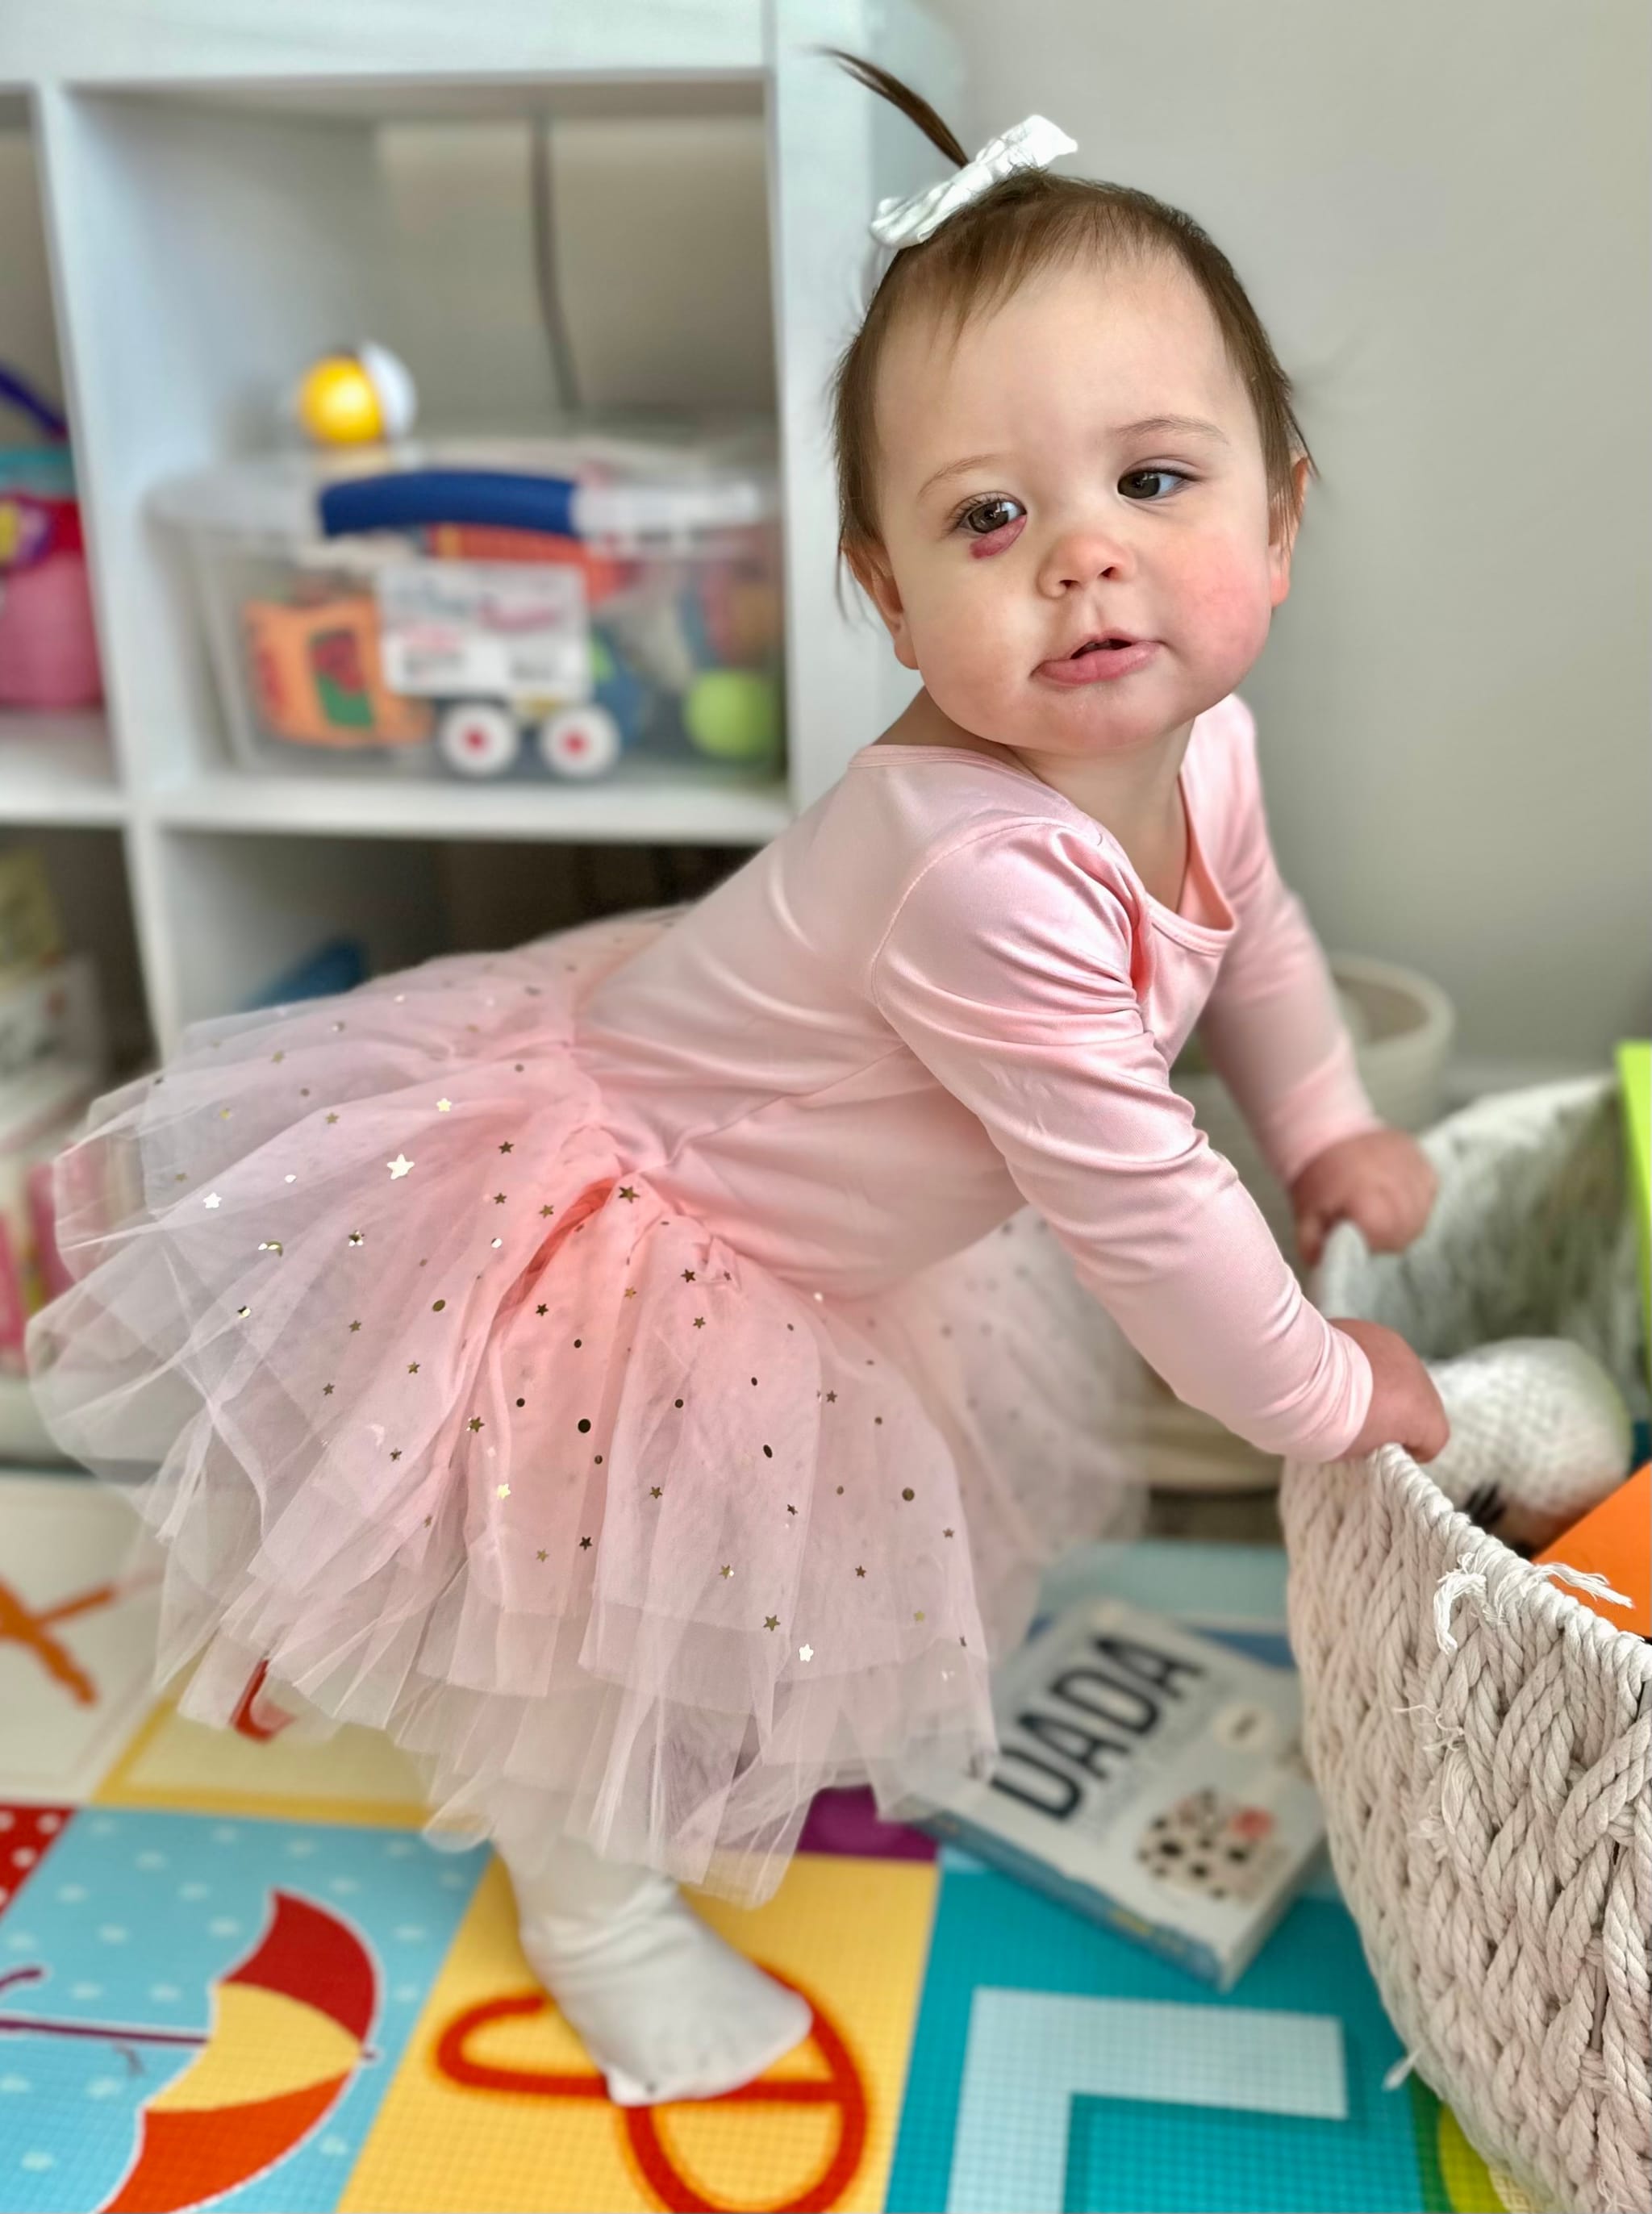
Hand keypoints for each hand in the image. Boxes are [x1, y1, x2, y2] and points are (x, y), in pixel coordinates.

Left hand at [1289, 1128, 1437, 1269]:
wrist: (1327, 1131)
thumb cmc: (1317, 1176)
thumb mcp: (1306, 1216)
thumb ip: (1315, 1246)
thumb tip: (1328, 1266)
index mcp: (1369, 1199)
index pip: (1389, 1236)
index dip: (1374, 1241)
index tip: (1359, 1233)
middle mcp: (1398, 1183)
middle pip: (1409, 1227)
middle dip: (1390, 1233)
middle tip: (1368, 1222)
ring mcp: (1414, 1169)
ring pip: (1423, 1211)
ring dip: (1405, 1216)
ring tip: (1381, 1207)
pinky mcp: (1422, 1160)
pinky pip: (1429, 1190)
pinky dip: (1416, 1198)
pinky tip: (1395, 1194)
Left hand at [1331, 1317, 1449, 1461]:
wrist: (1294, 1378)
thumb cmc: (1324, 1423)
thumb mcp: (1356, 1449)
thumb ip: (1376, 1440)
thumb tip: (1370, 1430)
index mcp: (1420, 1411)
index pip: (1434, 1437)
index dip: (1411, 1448)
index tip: (1384, 1451)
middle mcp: (1416, 1375)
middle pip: (1420, 1400)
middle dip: (1397, 1412)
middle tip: (1362, 1422)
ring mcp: (1396, 1348)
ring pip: (1401, 1372)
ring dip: (1383, 1382)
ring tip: (1348, 1391)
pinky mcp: (1373, 1329)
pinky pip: (1377, 1352)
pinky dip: (1364, 1362)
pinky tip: (1337, 1370)